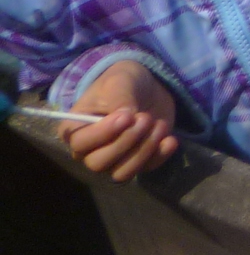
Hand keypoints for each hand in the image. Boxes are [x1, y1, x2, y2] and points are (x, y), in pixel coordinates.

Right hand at [67, 60, 178, 180]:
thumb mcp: (119, 81)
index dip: (103, 133)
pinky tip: (170, 140)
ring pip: (121, 173)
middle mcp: (89, 151)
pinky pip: (144, 169)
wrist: (146, 85)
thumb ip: (120, 98)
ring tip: (159, 125)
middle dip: (126, 142)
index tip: (127, 116)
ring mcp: (113, 159)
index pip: (80, 144)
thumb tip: (129, 116)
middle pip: (99, 163)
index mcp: (74, 130)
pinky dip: (159, 156)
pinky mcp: (137, 160)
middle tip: (145, 118)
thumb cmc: (122, 82)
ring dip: (144, 150)